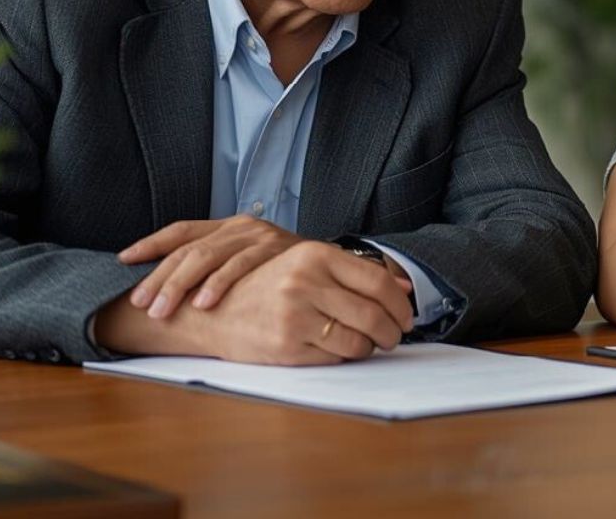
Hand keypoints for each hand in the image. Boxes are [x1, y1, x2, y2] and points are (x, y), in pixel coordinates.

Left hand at [119, 216, 303, 318]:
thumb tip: (167, 291)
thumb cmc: (285, 274)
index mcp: (228, 226)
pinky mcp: (276, 248)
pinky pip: (241, 265)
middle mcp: (241, 226)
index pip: (181, 230)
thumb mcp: (248, 266)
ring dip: (181, 284)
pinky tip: (204, 302)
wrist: (335, 267)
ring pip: (208, 255)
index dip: (151, 243)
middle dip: (160, 277)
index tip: (123, 259)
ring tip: (161, 310)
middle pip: (189, 247)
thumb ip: (217, 269)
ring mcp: (259, 236)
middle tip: (141, 303)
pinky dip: (219, 283)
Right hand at [193, 240, 416, 364]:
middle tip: (394, 337)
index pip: (377, 281)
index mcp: (314, 256)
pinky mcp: (285, 347)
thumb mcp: (305, 265)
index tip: (407, 316)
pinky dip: (344, 357)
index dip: (400, 304)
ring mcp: (294, 316)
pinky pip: (334, 358)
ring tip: (368, 344)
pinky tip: (339, 349)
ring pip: (358, 341)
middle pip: (374, 315)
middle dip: (392, 332)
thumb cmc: (264, 286)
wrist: (208, 310)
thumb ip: (353, 273)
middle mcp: (305, 283)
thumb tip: (405, 287)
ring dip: (371, 347)